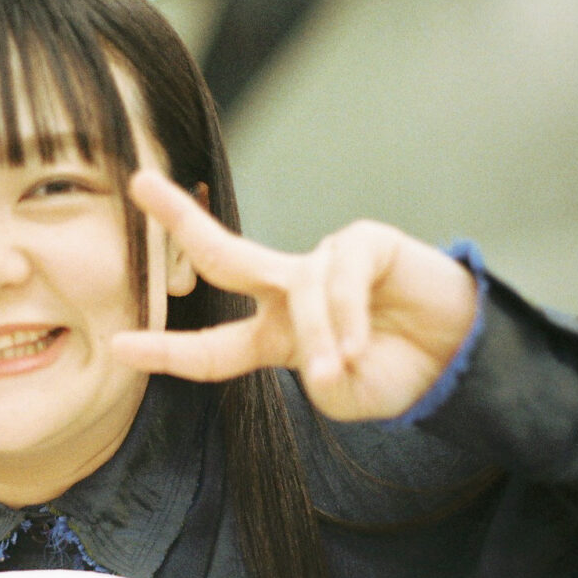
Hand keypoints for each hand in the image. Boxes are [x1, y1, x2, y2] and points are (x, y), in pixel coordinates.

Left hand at [113, 170, 477, 420]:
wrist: (458, 360)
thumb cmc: (397, 375)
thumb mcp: (345, 394)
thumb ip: (319, 378)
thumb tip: (315, 348)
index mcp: (275, 335)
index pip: (213, 346)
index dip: (168, 350)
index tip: (119, 346)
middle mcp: (291, 290)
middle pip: (222, 253)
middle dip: (180, 217)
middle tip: (138, 183)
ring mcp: (326, 262)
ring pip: (299, 294)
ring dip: (320, 338)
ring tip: (342, 368)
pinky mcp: (366, 243)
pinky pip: (339, 278)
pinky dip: (346, 316)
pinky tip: (362, 343)